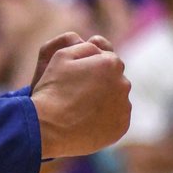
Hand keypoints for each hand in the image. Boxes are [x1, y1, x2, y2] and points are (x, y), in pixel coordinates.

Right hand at [31, 40, 130, 159]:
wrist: (48, 127)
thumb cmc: (53, 89)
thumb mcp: (62, 56)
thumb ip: (85, 46)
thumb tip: (98, 46)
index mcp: (111, 63)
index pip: (107, 58)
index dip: (91, 65)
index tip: (77, 76)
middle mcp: (123, 83)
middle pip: (115, 78)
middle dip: (101, 81)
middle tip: (78, 91)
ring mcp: (124, 106)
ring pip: (117, 97)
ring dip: (105, 98)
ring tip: (82, 107)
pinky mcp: (122, 126)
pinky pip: (117, 117)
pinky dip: (106, 116)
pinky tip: (88, 119)